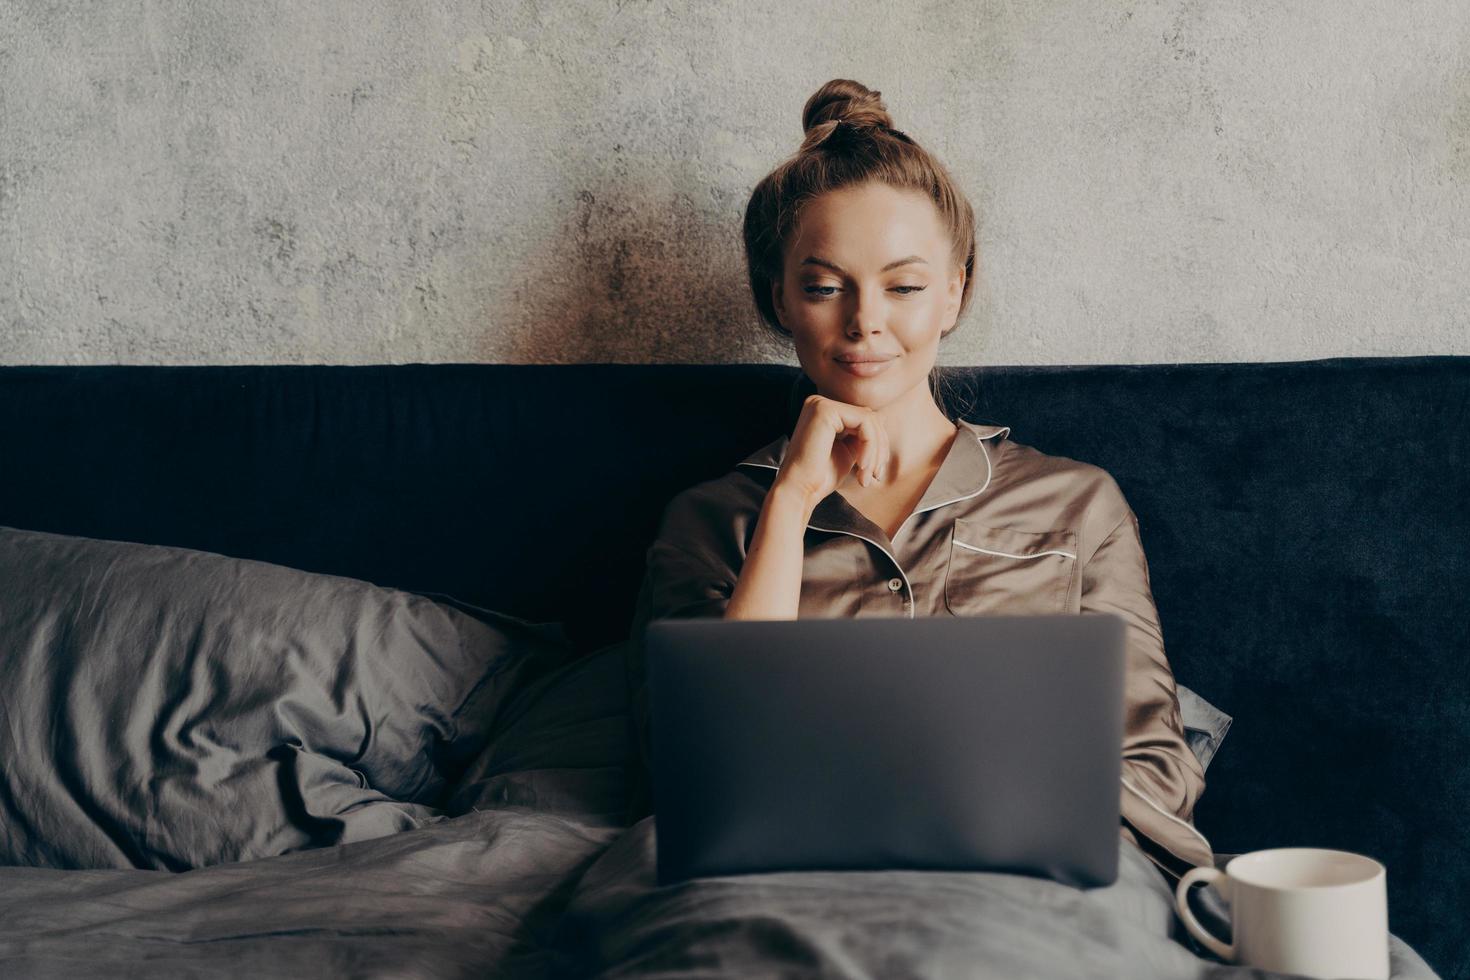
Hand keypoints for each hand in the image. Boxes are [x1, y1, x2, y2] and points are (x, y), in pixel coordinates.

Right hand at [773, 393, 889, 509]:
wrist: (800, 491)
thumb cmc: (821, 477)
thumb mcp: (848, 451)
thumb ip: (862, 434)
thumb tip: (883, 418)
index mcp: (823, 411)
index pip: (863, 419)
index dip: (877, 445)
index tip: (876, 473)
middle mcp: (819, 403)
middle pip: (868, 418)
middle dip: (879, 448)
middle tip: (875, 476)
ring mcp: (821, 404)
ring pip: (869, 420)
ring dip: (876, 451)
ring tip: (867, 476)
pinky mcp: (825, 410)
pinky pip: (864, 423)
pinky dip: (870, 447)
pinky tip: (862, 467)